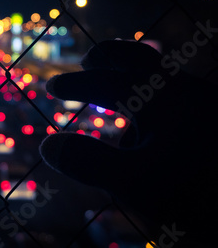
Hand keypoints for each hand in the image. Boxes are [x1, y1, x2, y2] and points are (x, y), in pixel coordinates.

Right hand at [40, 40, 217, 246]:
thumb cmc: (206, 192)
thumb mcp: (138, 183)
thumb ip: (88, 163)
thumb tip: (47, 146)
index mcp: (161, 97)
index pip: (106, 79)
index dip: (74, 83)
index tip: (51, 88)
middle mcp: (184, 91)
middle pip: (139, 57)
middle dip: (108, 57)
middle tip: (87, 62)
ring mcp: (203, 104)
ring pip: (160, 78)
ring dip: (131, 81)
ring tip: (117, 106)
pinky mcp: (214, 122)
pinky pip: (176, 99)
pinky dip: (152, 104)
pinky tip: (153, 135)